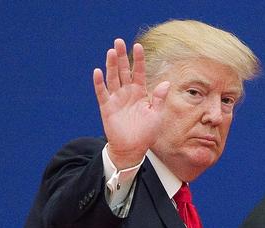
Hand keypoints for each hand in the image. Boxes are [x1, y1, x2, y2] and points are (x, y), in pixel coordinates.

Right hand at [93, 38, 169, 169]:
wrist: (133, 148)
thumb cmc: (146, 132)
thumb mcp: (156, 115)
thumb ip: (159, 98)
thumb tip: (166, 82)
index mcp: (140, 93)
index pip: (138, 72)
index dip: (138, 60)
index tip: (138, 46)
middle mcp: (127, 93)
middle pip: (123, 71)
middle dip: (121, 56)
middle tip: (118, 41)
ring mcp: (116, 99)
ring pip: (113, 78)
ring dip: (111, 65)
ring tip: (110, 51)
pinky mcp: (107, 107)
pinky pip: (102, 93)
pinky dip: (99, 83)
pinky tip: (97, 71)